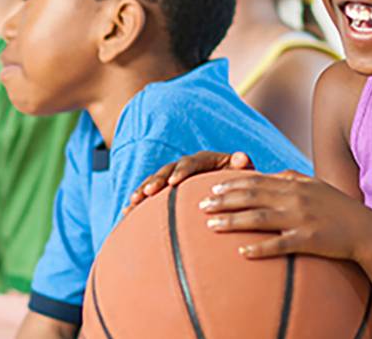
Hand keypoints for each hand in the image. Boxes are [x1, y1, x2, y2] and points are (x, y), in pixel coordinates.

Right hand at [125, 152, 251, 214]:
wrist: (233, 191)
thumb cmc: (240, 183)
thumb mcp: (244, 173)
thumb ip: (242, 165)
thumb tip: (242, 158)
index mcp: (203, 160)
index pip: (190, 163)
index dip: (181, 171)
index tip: (174, 183)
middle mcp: (185, 167)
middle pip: (167, 171)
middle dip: (156, 181)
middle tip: (147, 193)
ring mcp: (173, 179)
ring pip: (154, 182)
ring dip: (142, 191)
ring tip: (133, 203)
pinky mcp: (166, 192)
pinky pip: (149, 196)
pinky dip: (138, 203)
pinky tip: (126, 214)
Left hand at [199, 169, 371, 260]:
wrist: (365, 229)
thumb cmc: (337, 208)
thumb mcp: (314, 186)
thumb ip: (290, 179)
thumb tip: (267, 175)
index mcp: (293, 185)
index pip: (256, 181)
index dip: (231, 184)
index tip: (210, 187)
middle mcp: (293, 199)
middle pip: (251, 198)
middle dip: (223, 201)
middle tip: (200, 205)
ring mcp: (300, 220)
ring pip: (259, 219)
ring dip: (232, 222)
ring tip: (210, 225)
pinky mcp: (308, 241)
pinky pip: (280, 245)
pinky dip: (260, 248)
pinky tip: (242, 252)